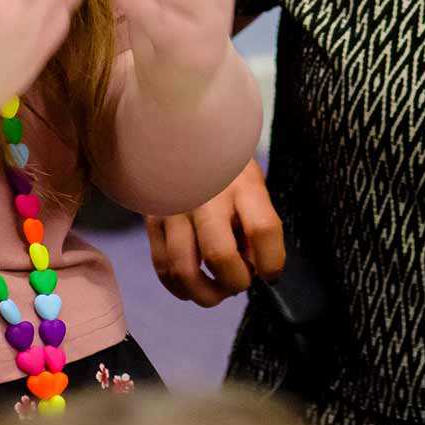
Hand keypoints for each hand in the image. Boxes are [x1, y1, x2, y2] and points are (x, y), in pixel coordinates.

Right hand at [145, 158, 285, 306]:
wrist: (176, 131)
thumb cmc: (222, 162)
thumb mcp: (250, 179)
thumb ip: (255, 220)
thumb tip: (253, 266)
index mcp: (240, 182)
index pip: (262, 229)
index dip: (272, 262)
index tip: (271, 274)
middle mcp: (205, 195)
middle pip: (220, 256)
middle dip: (236, 282)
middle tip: (241, 281)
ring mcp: (174, 207)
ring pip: (185, 270)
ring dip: (206, 294)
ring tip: (218, 291)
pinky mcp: (152, 219)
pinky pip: (163, 266)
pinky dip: (179, 287)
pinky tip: (192, 287)